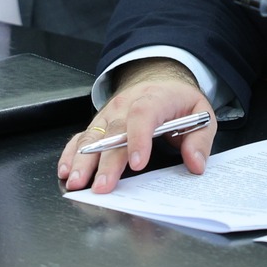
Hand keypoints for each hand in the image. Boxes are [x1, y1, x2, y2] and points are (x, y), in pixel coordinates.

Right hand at [57, 58, 214, 194]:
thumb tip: (195, 163)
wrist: (158, 79)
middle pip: (113, 132)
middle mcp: (126, 105)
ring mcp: (108, 114)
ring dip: (82, 160)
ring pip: (92, 136)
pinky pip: (81, 137)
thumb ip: (199, 140)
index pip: (143, 115)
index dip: (138, 138)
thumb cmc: (178, 101)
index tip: (138, 164)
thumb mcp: (200, 114)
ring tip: (76, 182)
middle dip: (106, 162)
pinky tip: (66, 170)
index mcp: (155, 98)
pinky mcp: (99, 124)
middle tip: (103, 187)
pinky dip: (71, 153)